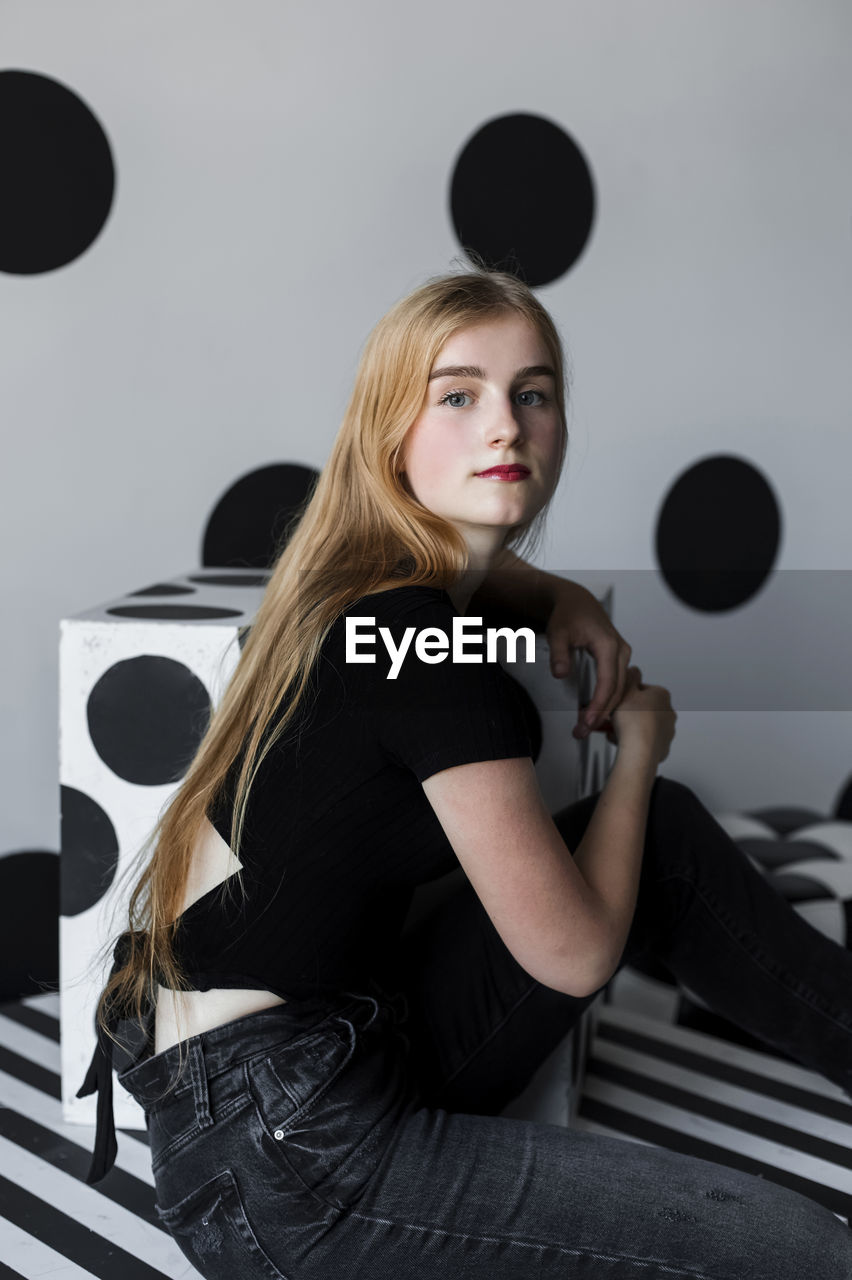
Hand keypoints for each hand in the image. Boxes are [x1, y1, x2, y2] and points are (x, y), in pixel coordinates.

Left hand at [543, 583, 632, 739]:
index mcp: (609, 646)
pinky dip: (607, 700)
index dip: (598, 706)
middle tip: (582, 731)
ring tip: (585, 727)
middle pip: (617, 691)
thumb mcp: (558, 632)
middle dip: (601, 714)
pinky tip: (593, 712)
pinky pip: (617, 684)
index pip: (608, 683)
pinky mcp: (618, 659)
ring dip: (605, 709)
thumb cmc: (569, 614)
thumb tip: (560, 674)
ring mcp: (622, 655)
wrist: (577, 601)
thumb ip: (559, 654)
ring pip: (619, 689)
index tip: (587, 722)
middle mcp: (621, 651)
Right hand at [609, 667, 677, 763]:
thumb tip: (633, 670)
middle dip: (629, 712)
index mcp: (662, 695)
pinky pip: (646, 742)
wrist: (639, 750)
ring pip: (645, 726)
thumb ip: (629, 677)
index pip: (642, 689)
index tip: (618, 700)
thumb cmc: (634, 722)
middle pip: (644, 709)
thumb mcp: (625, 690)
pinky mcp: (662, 748)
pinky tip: (623, 742)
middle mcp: (668, 712)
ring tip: (615, 731)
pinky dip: (635, 742)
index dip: (626, 695)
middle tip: (614, 716)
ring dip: (631, 727)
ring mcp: (667, 731)